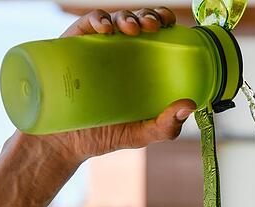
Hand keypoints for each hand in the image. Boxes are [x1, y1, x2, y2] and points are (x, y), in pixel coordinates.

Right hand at [18, 7, 196, 164]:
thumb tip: (189, 105)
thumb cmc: (106, 135)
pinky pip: (87, 24)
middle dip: (150, 15)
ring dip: (127, 16)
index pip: (158, 34)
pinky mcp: (74, 47)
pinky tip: (106, 29)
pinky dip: (98, 19)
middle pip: (139, 20)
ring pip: (116, 18)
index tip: (171, 25)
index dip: (165, 21)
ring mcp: (98, 48)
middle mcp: (122, 52)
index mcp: (142, 65)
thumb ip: (166, 126)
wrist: (66, 143)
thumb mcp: (141, 133)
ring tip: (133, 28)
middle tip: (153, 26)